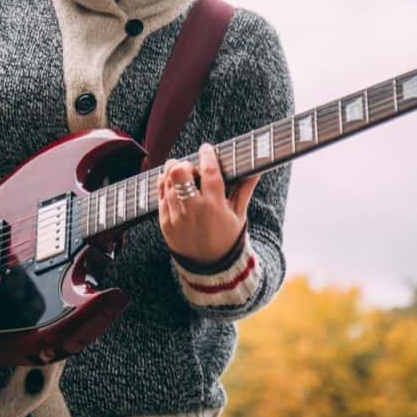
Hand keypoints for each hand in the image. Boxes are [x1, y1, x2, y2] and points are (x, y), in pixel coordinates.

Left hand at [157, 143, 258, 263]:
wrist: (210, 268)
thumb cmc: (227, 238)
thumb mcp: (239, 215)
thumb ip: (245, 189)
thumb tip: (257, 169)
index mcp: (215, 206)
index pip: (209, 171)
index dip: (207, 155)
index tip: (207, 149)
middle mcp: (193, 210)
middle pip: (179, 172)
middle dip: (185, 164)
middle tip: (192, 168)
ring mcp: (176, 216)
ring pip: (167, 181)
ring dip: (173, 172)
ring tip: (183, 174)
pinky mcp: (164, 222)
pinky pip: (159, 194)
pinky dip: (165, 184)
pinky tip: (173, 184)